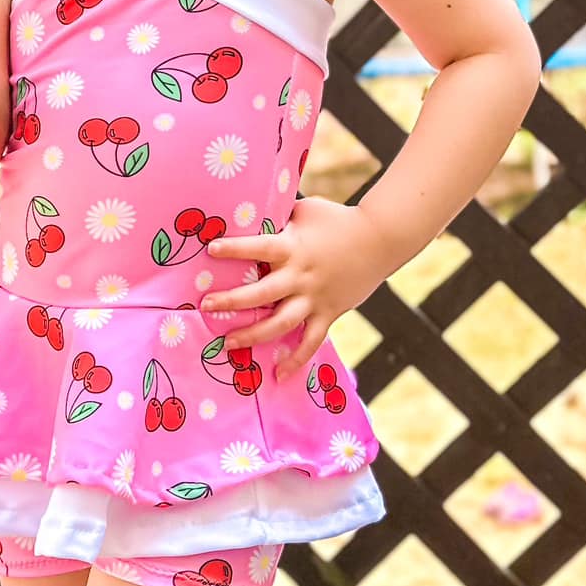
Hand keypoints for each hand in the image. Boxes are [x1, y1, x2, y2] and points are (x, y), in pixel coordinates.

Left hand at [202, 197, 392, 381]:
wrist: (379, 239)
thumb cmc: (337, 220)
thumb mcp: (305, 210)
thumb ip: (279, 217)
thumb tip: (250, 211)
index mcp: (293, 247)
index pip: (260, 248)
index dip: (236, 249)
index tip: (210, 249)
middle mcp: (301, 276)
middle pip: (263, 293)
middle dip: (233, 301)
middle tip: (206, 306)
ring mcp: (315, 298)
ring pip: (282, 323)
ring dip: (254, 335)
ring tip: (228, 344)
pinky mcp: (329, 313)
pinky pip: (311, 341)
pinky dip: (297, 360)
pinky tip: (278, 375)